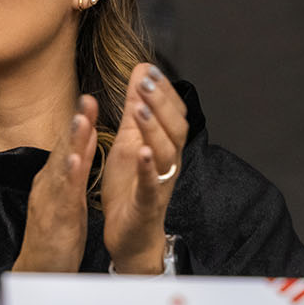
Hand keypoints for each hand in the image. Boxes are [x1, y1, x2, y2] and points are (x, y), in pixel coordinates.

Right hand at [15, 95, 98, 272]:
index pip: (66, 146)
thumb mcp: (68, 197)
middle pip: (63, 149)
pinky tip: (74, 161)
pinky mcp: (55, 218)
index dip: (79, 122)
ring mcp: (49, 200)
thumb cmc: (54, 235)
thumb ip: (75, 170)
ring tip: (81, 120)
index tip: (90, 100)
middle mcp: (48, 185)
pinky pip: (62, 195)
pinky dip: (68, 176)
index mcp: (52, 180)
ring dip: (71, 142)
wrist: (40, 269)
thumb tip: (82, 143)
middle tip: (87, 98)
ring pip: (61, 166)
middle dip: (76, 123)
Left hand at [101, 63, 187, 272]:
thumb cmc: (130, 186)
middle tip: (145, 81)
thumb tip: (140, 70)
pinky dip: (149, 168)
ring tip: (140, 109)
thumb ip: (135, 108)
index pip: (173, 112)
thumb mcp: (128, 140)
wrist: (130, 234)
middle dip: (160, 102)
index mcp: (165, 145)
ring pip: (166, 153)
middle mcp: (169, 162)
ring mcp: (161, 183)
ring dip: (154, 129)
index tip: (149, 69)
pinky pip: (152, 185)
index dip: (164, 91)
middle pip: (174, 128)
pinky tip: (143, 152)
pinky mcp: (147, 204)